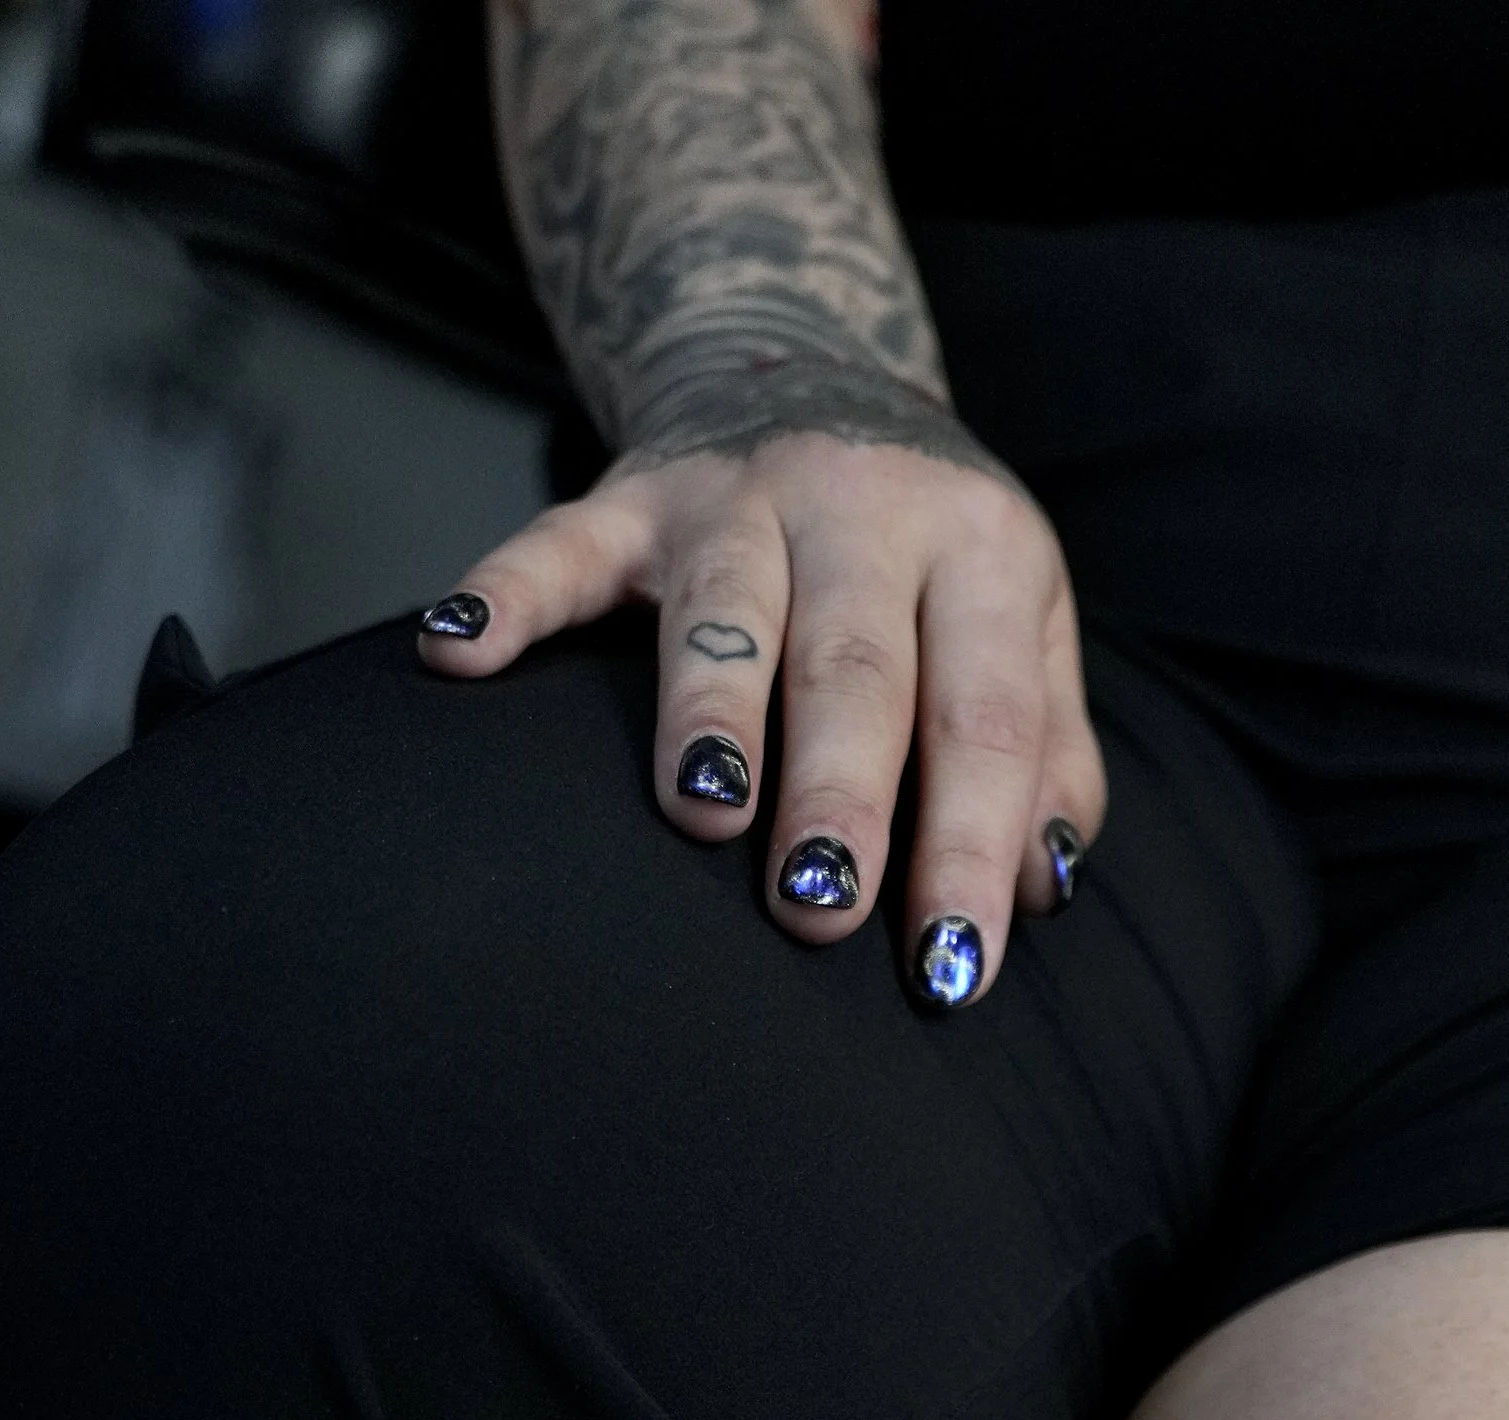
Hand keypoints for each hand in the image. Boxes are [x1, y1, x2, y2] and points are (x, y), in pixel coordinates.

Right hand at [416, 396, 1106, 1005]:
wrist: (814, 366)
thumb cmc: (927, 556)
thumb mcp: (1022, 626)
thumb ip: (1049, 755)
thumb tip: (1045, 886)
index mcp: (982, 551)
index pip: (986, 717)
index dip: (971, 845)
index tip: (950, 963)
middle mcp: (863, 507)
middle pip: (854, 667)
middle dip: (839, 792)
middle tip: (821, 910)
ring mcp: (737, 496)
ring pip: (726, 608)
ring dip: (708, 710)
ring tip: (704, 809)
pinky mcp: (631, 496)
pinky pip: (562, 545)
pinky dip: (506, 594)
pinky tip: (459, 651)